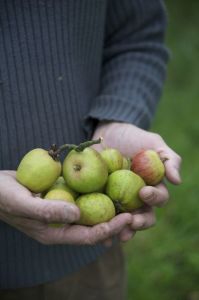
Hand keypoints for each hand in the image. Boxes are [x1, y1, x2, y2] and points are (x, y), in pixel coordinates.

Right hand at [0, 171, 132, 244]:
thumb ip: (48, 210)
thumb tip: (77, 213)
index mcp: (55, 233)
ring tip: (130, 200)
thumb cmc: (4, 196)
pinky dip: (96, 194)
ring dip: (109, 208)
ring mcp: (63, 211)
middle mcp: (62, 224)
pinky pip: (83, 198)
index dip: (110, 228)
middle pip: (95, 227)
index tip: (129, 218)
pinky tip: (109, 183)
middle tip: (137, 211)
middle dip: (116, 222)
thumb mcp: (23, 202)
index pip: (88, 236)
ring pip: (92, 212)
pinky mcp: (62, 197)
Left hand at [92, 121, 181, 241]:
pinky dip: (101, 226)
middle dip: (140, 222)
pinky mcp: (102, 201)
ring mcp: (119, 201)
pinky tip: (97, 234)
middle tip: (132, 222)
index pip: (158, 199)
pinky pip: (103, 216)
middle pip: (143, 216)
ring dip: (122, 230)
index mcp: (152, 187)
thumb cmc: (134, 137)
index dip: (154, 199)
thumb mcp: (153, 143)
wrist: (108, 132)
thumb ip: (169, 159)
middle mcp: (137, 198)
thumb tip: (177, 182)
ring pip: (124, 221)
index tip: (144, 192)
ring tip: (116, 235)